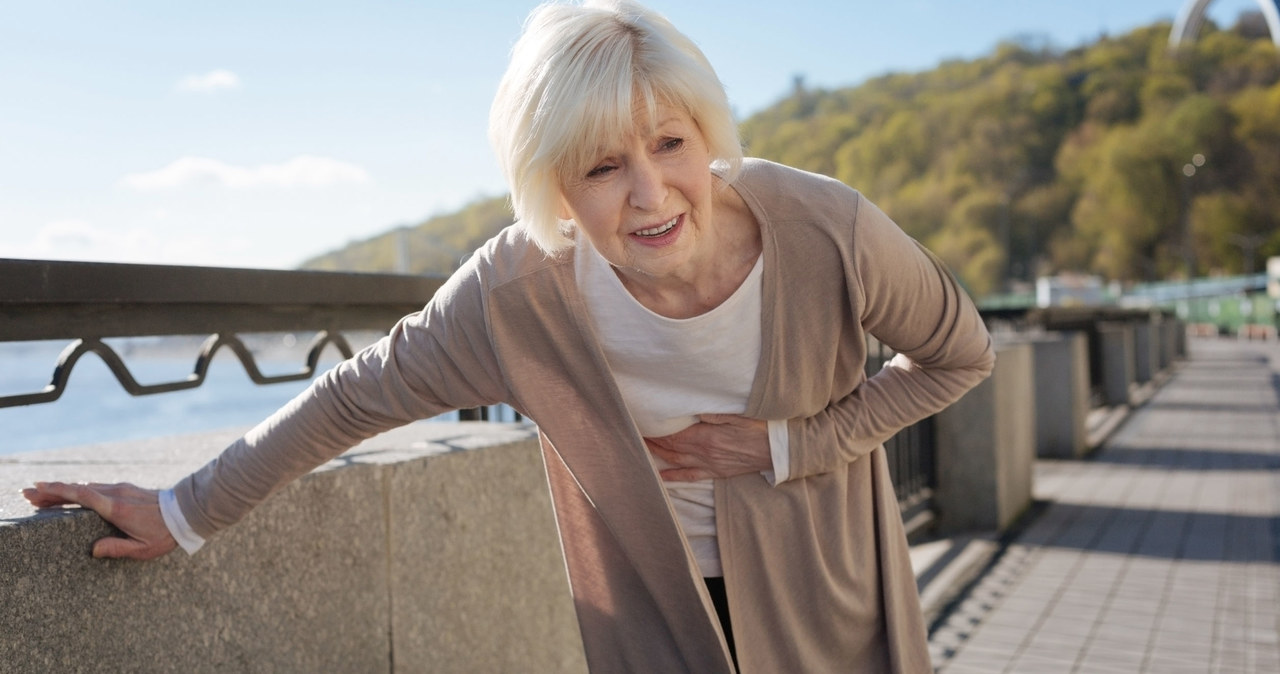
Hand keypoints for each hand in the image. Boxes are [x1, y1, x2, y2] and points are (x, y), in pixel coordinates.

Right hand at [23, 481, 176, 559]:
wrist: (187, 511)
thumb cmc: (165, 533)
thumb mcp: (142, 548)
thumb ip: (117, 549)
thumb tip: (93, 550)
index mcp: (116, 508)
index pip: (81, 496)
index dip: (58, 492)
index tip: (38, 489)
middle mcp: (116, 494)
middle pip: (77, 490)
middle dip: (51, 491)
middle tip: (27, 493)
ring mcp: (121, 489)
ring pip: (86, 488)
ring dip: (64, 490)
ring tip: (42, 495)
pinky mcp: (126, 489)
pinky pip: (97, 488)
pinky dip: (79, 491)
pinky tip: (70, 495)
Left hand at [644, 414, 770, 481]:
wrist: (780, 450)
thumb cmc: (761, 427)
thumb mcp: (739, 413)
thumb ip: (714, 412)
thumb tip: (692, 409)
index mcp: (707, 436)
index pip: (674, 434)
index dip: (656, 429)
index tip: (642, 422)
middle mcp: (704, 453)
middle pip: (670, 447)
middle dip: (652, 440)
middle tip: (635, 432)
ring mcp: (710, 464)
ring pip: (676, 461)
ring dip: (657, 455)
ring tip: (642, 447)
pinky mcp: (717, 472)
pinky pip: (690, 476)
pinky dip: (673, 477)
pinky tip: (660, 476)